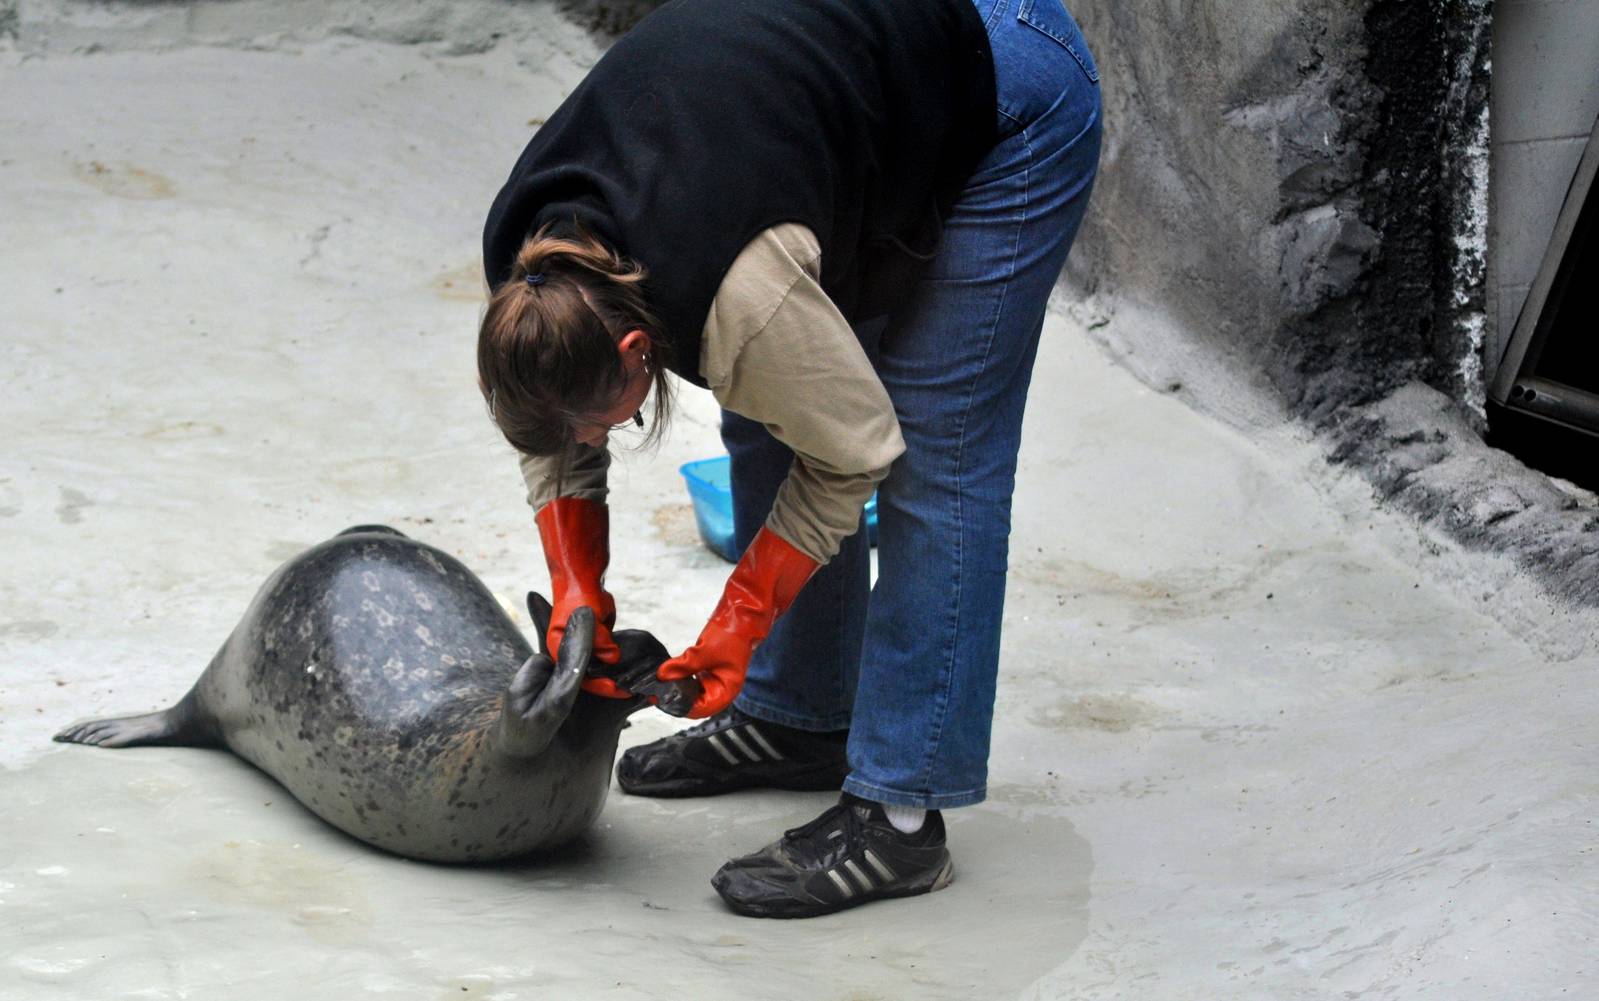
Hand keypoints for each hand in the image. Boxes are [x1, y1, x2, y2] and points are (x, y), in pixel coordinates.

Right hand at [535, 498, 623, 696]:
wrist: (584, 579)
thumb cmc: (580, 596)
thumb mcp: (589, 619)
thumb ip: (600, 640)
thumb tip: (612, 658)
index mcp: (559, 650)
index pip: (580, 677)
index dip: (601, 686)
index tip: (621, 690)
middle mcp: (570, 654)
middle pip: (591, 676)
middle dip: (611, 684)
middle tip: (633, 691)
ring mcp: (584, 649)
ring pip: (602, 669)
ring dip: (617, 675)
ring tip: (639, 684)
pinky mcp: (597, 645)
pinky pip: (609, 658)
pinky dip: (620, 664)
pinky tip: (636, 670)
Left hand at [656, 526, 817, 717]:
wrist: (743, 614)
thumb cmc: (733, 634)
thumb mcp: (704, 651)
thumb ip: (682, 665)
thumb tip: (662, 676)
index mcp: (727, 690)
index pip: (701, 709)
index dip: (681, 707)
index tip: (662, 700)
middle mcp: (721, 688)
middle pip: (695, 702)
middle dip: (676, 697)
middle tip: (656, 691)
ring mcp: (714, 679)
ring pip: (691, 691)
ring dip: (677, 686)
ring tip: (661, 682)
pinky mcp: (708, 668)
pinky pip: (691, 679)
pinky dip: (680, 676)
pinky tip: (669, 672)